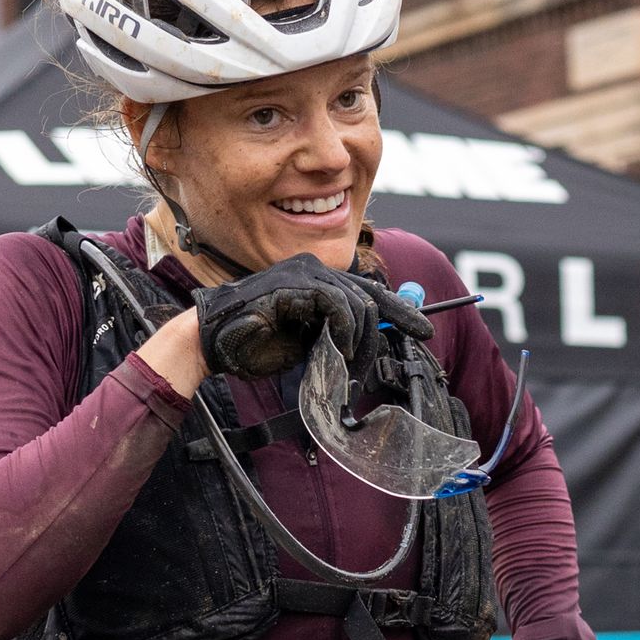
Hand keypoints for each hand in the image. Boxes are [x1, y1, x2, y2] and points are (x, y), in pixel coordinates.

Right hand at [193, 254, 429, 386]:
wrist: (215, 341)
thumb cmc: (258, 345)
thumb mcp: (312, 342)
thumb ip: (340, 335)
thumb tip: (374, 341)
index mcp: (321, 282)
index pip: (371, 292)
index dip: (401, 310)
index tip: (424, 330)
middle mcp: (316, 269)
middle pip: (372, 298)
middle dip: (380, 337)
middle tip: (368, 369)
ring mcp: (305, 272)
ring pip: (360, 304)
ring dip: (359, 342)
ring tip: (346, 366)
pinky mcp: (296, 282)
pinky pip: (338, 304)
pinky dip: (344, 331)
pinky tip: (338, 350)